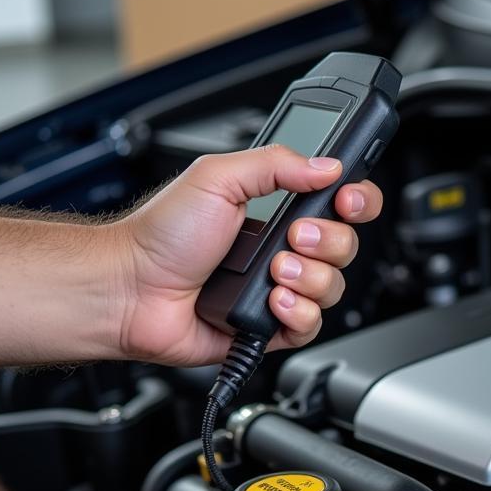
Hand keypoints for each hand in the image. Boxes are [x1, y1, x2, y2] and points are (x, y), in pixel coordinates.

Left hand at [110, 145, 382, 365]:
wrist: (133, 291)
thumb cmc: (160, 237)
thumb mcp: (216, 177)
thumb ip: (275, 163)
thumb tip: (326, 164)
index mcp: (277, 211)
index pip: (340, 204)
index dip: (357, 202)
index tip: (346, 200)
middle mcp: (283, 250)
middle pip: (346, 248)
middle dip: (326, 243)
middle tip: (290, 238)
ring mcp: (280, 289)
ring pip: (333, 289)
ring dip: (307, 279)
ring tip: (270, 274)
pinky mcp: (272, 327)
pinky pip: (312, 326)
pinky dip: (297, 314)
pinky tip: (270, 302)